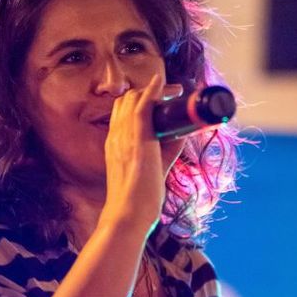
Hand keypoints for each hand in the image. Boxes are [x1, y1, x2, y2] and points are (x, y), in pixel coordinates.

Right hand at [100, 64, 185, 235]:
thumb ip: (165, 150)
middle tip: (170, 94)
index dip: (136, 103)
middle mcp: (116, 136)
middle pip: (125, 102)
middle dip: (146, 93)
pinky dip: (153, 91)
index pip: (120, 114)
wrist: (128, 213)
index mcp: (114, 145)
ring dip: (153, 91)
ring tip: (173, 89)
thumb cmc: (136, 200)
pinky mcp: (138, 138)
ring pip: (133, 99)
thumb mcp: (150, 170)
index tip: (156, 101)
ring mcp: (124, 136)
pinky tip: (162, 83)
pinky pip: (144, 105)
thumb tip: (182, 133)